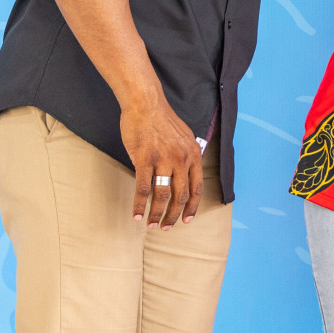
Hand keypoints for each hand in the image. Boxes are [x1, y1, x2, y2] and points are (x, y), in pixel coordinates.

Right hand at [120, 97, 203, 229]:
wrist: (146, 104)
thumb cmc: (162, 120)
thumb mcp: (185, 136)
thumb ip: (188, 155)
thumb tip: (188, 171)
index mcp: (194, 154)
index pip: (197, 187)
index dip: (192, 206)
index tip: (187, 220)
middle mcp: (182, 159)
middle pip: (181, 195)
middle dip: (174, 215)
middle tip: (166, 228)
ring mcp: (164, 160)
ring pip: (163, 195)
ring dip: (157, 214)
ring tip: (151, 225)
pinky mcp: (144, 159)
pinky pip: (143, 189)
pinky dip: (139, 205)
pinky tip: (136, 215)